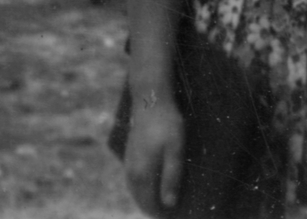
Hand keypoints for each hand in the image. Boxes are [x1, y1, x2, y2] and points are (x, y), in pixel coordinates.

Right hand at [125, 96, 185, 216]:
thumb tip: (169, 205)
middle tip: (175, 207)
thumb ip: (171, 178)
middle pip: (142, 201)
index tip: (177, 213)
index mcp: (142, 175)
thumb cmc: (166, 124)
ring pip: (137, 192)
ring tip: (167, 198)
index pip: (150, 206)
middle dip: (156, 208)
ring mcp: (128, 164)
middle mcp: (131, 173)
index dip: (163, 214)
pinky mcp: (129, 156)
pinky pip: (135, 181)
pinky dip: (144, 188)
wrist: (150, 99)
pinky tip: (155, 184)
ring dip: (149, 199)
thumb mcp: (175, 150)